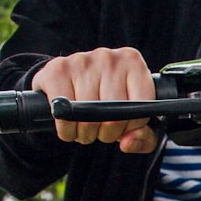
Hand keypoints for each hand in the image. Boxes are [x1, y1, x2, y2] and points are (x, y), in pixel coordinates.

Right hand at [31, 47, 156, 153]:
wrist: (67, 83)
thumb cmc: (108, 103)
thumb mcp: (134, 120)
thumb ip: (143, 137)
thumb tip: (128, 142)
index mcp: (133, 63)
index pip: (141, 106)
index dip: (132, 126)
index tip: (124, 127)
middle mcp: (109, 57)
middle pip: (114, 113)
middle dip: (108, 133)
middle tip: (101, 131)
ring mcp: (82, 60)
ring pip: (89, 115)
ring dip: (86, 133)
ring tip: (85, 128)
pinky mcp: (57, 69)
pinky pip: (65, 112)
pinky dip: (66, 128)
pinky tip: (69, 126)